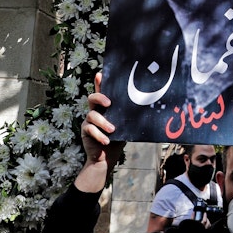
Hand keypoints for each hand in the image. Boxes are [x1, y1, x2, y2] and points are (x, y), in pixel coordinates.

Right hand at [76, 72, 125, 192]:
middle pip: (92, 98)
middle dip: (100, 97)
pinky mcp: (85, 131)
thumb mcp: (125, 125)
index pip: (102, 91)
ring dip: (103, 122)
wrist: (106, 158)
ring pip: (92, 115)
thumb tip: (147, 106)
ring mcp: (89, 121)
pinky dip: (99, 135)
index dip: (99, 82)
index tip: (100, 74)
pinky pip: (90, 129)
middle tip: (109, 103)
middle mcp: (96, 111)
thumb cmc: (118, 139)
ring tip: (112, 130)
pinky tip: (107, 141)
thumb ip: (128, 116)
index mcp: (105, 108)